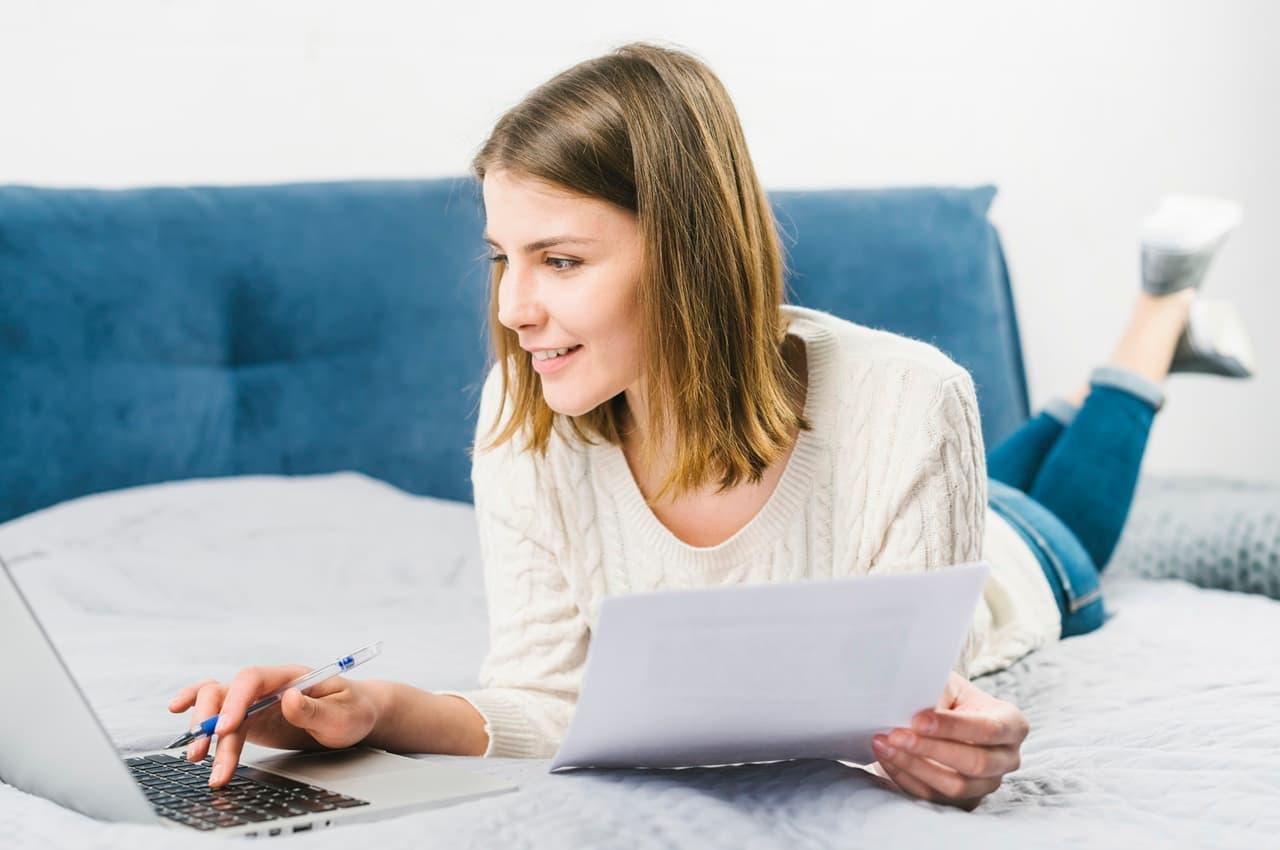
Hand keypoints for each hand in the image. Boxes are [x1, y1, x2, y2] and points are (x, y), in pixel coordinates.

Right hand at [167, 665, 380, 787]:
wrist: (356, 717)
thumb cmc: (353, 711)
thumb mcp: (343, 715)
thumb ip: (315, 710)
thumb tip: (289, 699)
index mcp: (291, 676)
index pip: (253, 679)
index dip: (235, 702)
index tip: (224, 729)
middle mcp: (269, 686)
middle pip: (226, 690)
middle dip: (209, 719)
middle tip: (202, 752)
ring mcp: (257, 702)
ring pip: (217, 706)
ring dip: (202, 730)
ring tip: (197, 759)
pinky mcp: (251, 719)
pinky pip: (219, 717)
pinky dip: (199, 721)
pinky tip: (186, 733)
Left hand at [871, 671, 1028, 809]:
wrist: (944, 717)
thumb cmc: (949, 697)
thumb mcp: (948, 686)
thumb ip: (936, 692)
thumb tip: (910, 703)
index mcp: (1012, 725)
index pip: (988, 730)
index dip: (952, 727)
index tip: (917, 720)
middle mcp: (1007, 759)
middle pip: (975, 763)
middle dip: (931, 749)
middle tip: (896, 735)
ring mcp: (987, 784)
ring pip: (955, 786)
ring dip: (914, 766)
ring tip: (884, 745)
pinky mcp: (964, 801)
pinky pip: (935, 797)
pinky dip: (907, 778)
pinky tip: (887, 759)